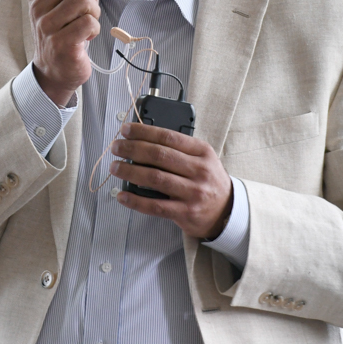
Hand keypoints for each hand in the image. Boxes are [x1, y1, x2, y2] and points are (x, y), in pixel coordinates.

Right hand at [28, 0, 100, 106]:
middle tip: (91, 2)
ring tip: (88, 21)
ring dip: (94, 10)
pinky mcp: (62, 44)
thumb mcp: (62, 5)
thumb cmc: (62, 33)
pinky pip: (89, 22)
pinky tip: (87, 35)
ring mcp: (48, 27)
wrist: (54, 71)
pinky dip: (95, 28)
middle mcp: (38, 9)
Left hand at [110, 122, 232, 239]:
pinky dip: (135, 200)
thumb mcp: (202, 158)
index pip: (168, 136)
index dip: (143, 132)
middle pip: (159, 155)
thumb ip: (179, 148)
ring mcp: (193, 192)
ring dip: (130, 172)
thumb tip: (142, 140)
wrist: (227, 210)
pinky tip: (122, 195)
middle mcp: (199, 171)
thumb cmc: (208, 181)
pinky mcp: (185, 213)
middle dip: (132, 149)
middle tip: (117, 147)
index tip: (126, 130)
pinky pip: (155, 206)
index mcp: (202, 152)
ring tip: (115, 167)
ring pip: (155, 178)